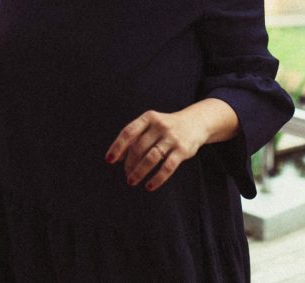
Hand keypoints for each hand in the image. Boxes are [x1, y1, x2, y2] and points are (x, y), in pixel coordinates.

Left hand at [104, 99, 238, 190]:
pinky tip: (149, 186)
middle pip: (138, 148)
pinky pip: (167, 167)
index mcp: (148, 118)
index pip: (129, 132)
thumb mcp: (150, 126)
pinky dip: (157, 179)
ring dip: (139, 172)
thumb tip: (115, 158)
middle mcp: (160, 126)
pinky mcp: (182, 150)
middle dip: (129, 164)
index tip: (109, 160)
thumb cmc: (165, 128)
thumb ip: (134, 139)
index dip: (118, 146)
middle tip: (126, 175)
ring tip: (131, 181)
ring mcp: (172, 138)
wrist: (196, 123)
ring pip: (151, 158)